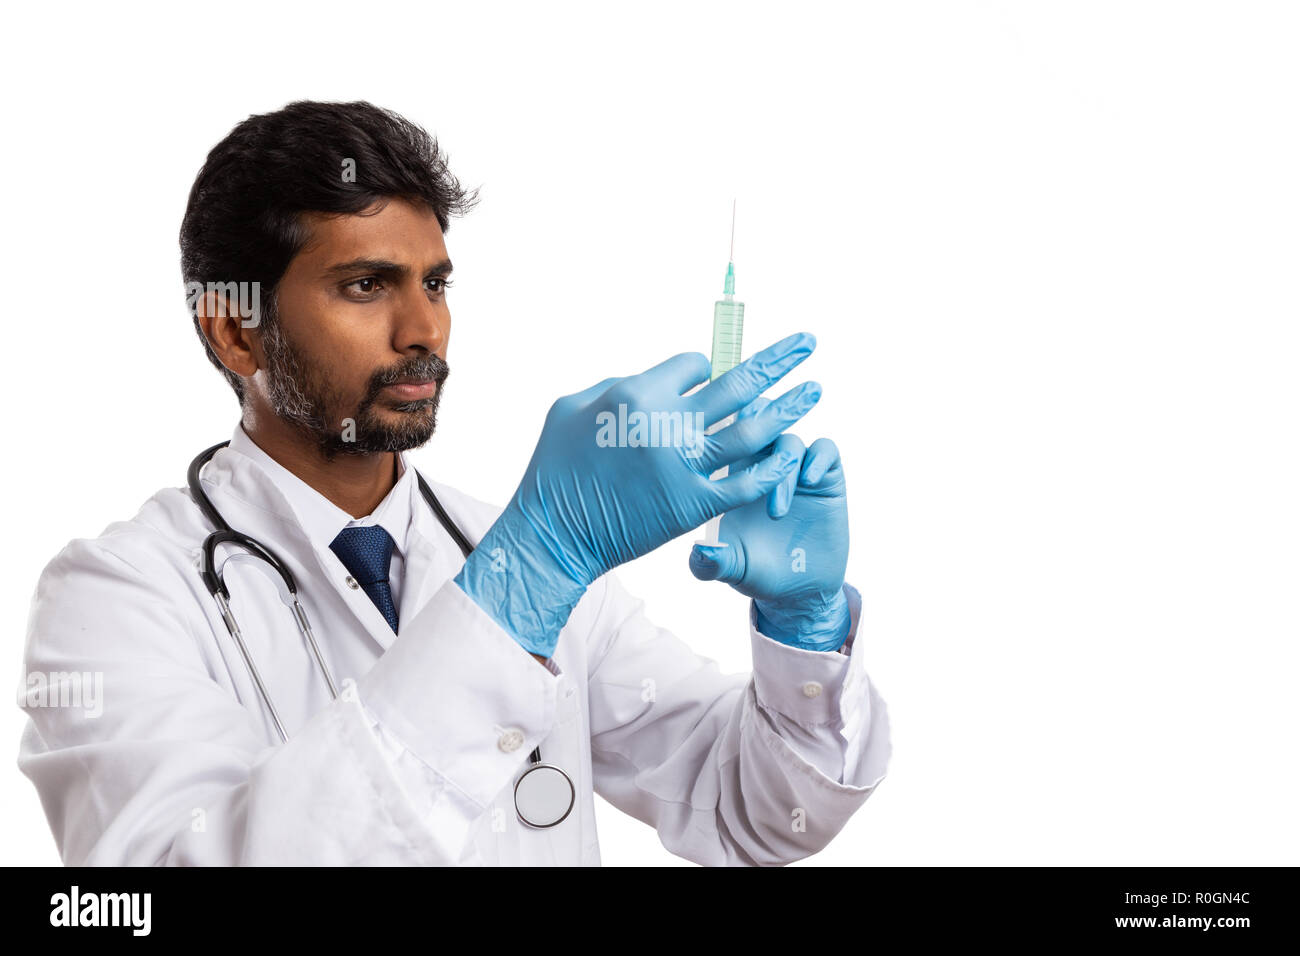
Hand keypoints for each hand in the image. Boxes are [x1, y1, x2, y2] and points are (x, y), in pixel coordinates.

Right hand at [456, 332, 825, 656]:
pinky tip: (791, 455)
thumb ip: (620, 384)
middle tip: (808, 343)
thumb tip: (662, 378)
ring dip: (789, 408)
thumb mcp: (574, 406)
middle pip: (737, 383)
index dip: (707, 368)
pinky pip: (744, 483)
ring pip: (751, 429)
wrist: (555, 533)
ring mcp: (683, 465)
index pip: (694, 364)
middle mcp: (666, 423)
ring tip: (815, 389)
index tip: (710, 377)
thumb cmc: (555, 468)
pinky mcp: (692, 504)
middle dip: (778, 360)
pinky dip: (770, 468)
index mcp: (636, 393)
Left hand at [688, 398, 850, 651]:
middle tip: (751, 461)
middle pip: (757, 419)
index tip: (713, 460)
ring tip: (777, 512)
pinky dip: (818, 459)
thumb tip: (698, 552)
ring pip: (788, 441)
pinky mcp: (827, 478)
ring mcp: (797, 468)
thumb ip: (711, 562)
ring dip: (782, 467)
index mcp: (732, 475)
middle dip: (753, 431)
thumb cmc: (756, 571)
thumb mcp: (730, 568)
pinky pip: (825, 449)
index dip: (718, 436)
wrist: (798, 589)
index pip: (722, 435)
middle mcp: (764, 464)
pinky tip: (810, 483)